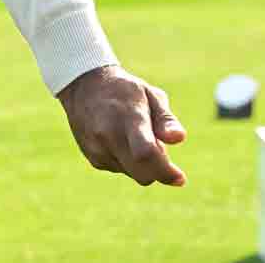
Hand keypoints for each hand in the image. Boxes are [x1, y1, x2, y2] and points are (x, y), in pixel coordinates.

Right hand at [56, 64, 186, 186]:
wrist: (84, 87)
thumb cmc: (125, 91)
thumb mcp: (150, 95)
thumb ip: (166, 119)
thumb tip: (178, 139)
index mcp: (128, 117)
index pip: (146, 152)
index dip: (165, 170)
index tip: (180, 178)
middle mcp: (109, 135)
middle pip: (142, 173)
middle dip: (159, 171)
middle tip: (160, 147)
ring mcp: (98, 149)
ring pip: (134, 174)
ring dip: (144, 165)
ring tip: (136, 135)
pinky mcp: (93, 159)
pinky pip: (121, 170)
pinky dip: (129, 162)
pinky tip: (122, 140)